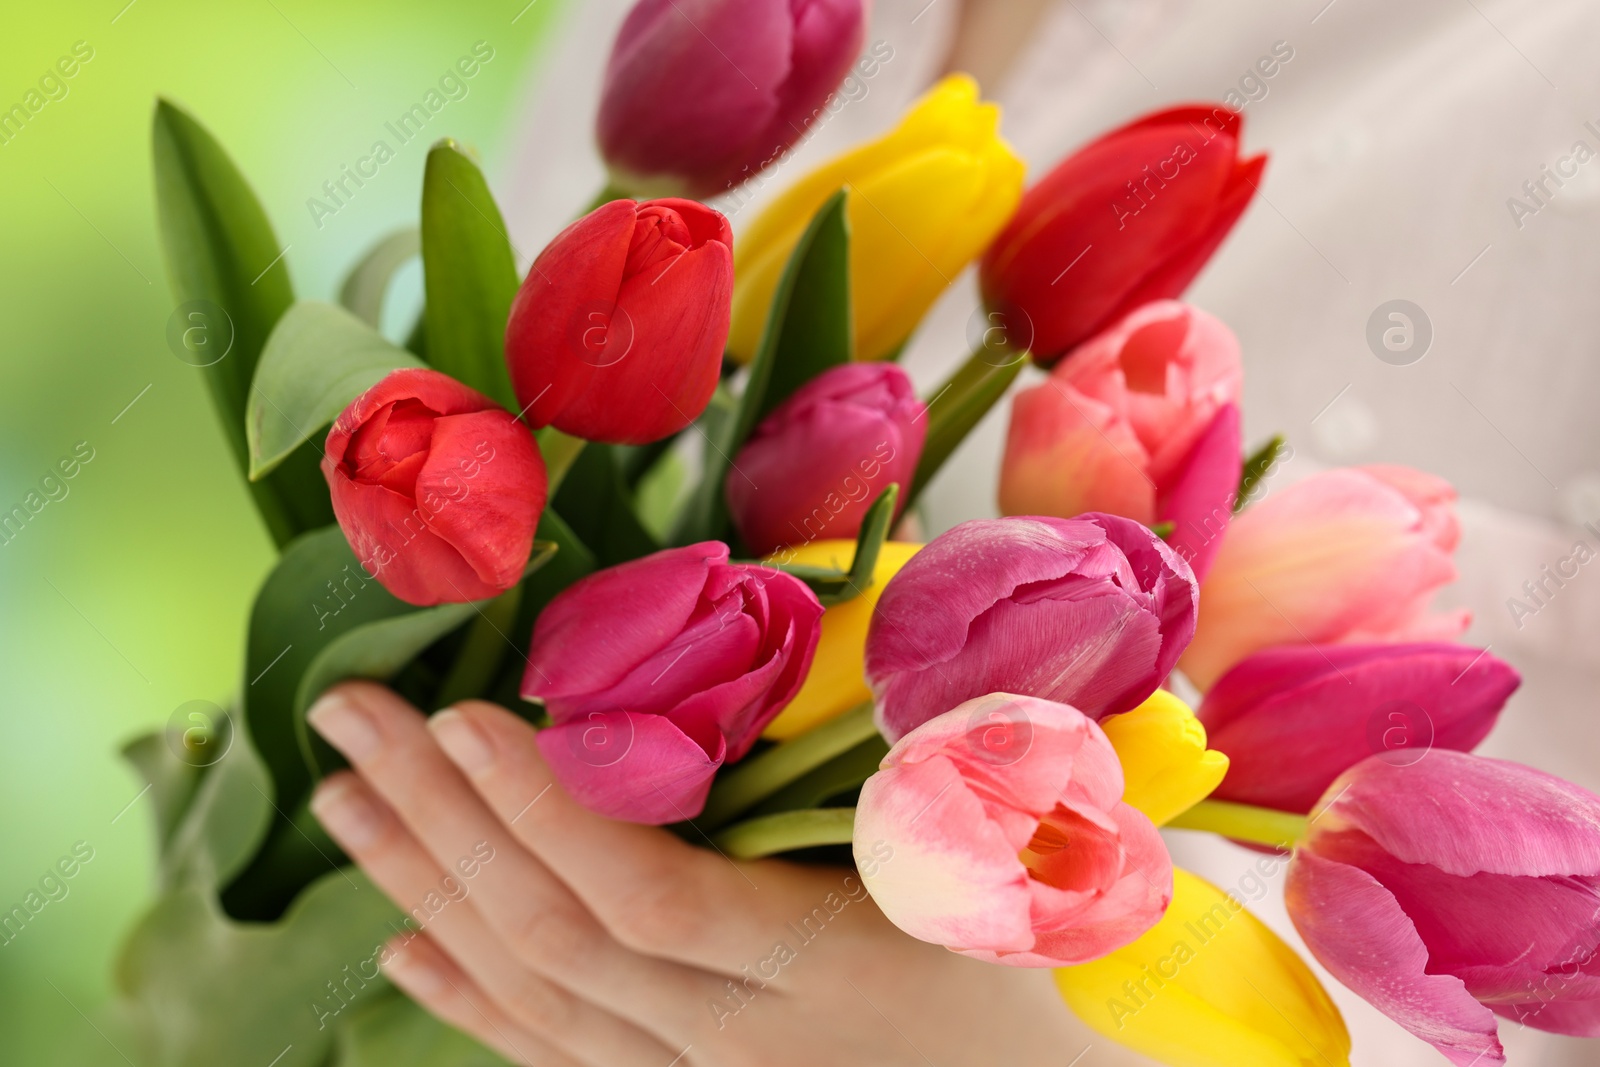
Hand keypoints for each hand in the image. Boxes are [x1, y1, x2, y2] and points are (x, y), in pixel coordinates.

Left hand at [307, 682, 1138, 1065]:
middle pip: (559, 943)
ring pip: (536, 1002)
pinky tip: (401, 945)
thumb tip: (919, 674)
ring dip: (429, 893)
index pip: (649, 901)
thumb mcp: (1038, 875)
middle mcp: (744, 1048)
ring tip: (341, 806)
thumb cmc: (1045, 987)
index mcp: (828, 974)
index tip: (462, 716)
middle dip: (439, 823)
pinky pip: (555, 1060)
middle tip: (346, 719)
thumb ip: (975, 785)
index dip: (545, 814)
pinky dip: (468, 1001)